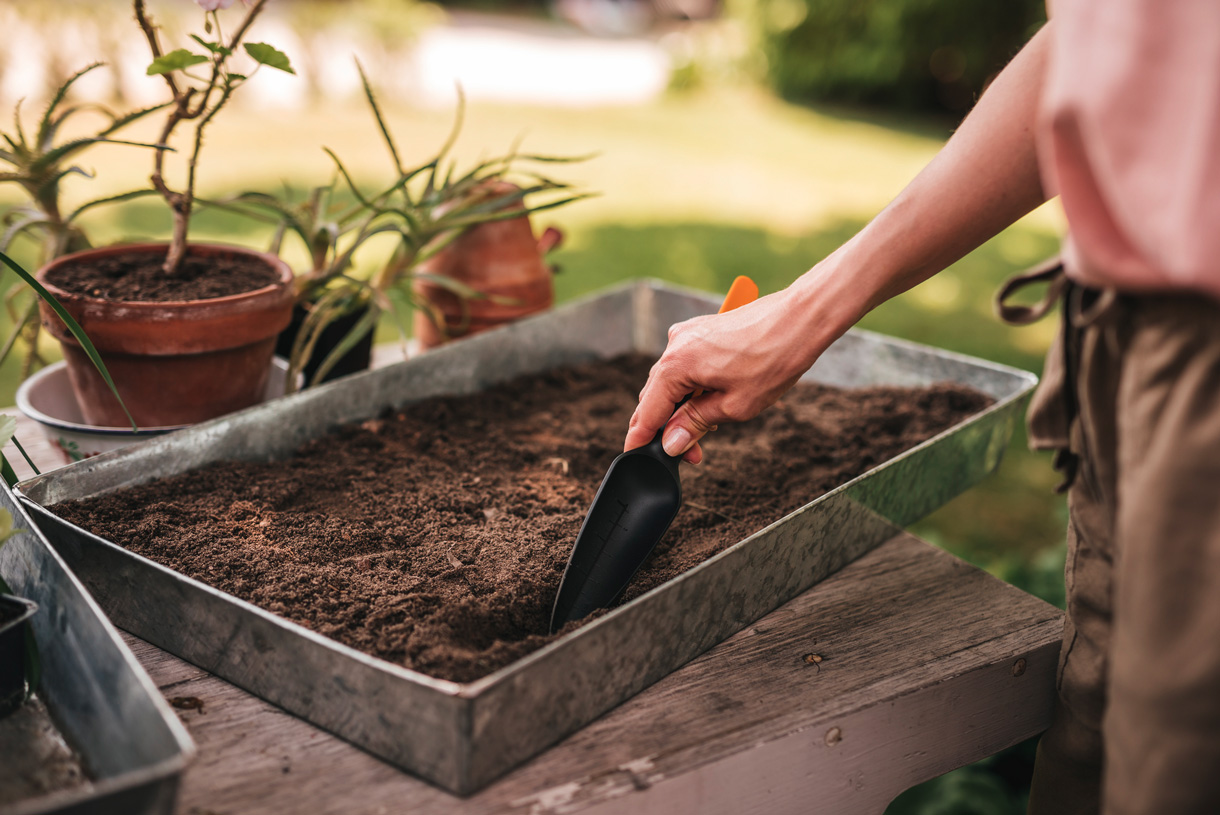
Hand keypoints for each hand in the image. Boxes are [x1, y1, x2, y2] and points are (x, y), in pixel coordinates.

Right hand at [624, 287, 828, 463]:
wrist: (800, 319)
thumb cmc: (773, 359)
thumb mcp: (734, 406)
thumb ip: (694, 424)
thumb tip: (670, 442)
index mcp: (676, 365)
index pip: (647, 412)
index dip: (641, 440)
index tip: (636, 459)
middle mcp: (674, 346)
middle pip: (656, 397)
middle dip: (667, 427)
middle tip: (690, 453)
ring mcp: (687, 335)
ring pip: (671, 382)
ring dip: (681, 407)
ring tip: (706, 429)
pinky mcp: (700, 331)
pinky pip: (684, 366)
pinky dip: (690, 387)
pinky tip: (710, 401)